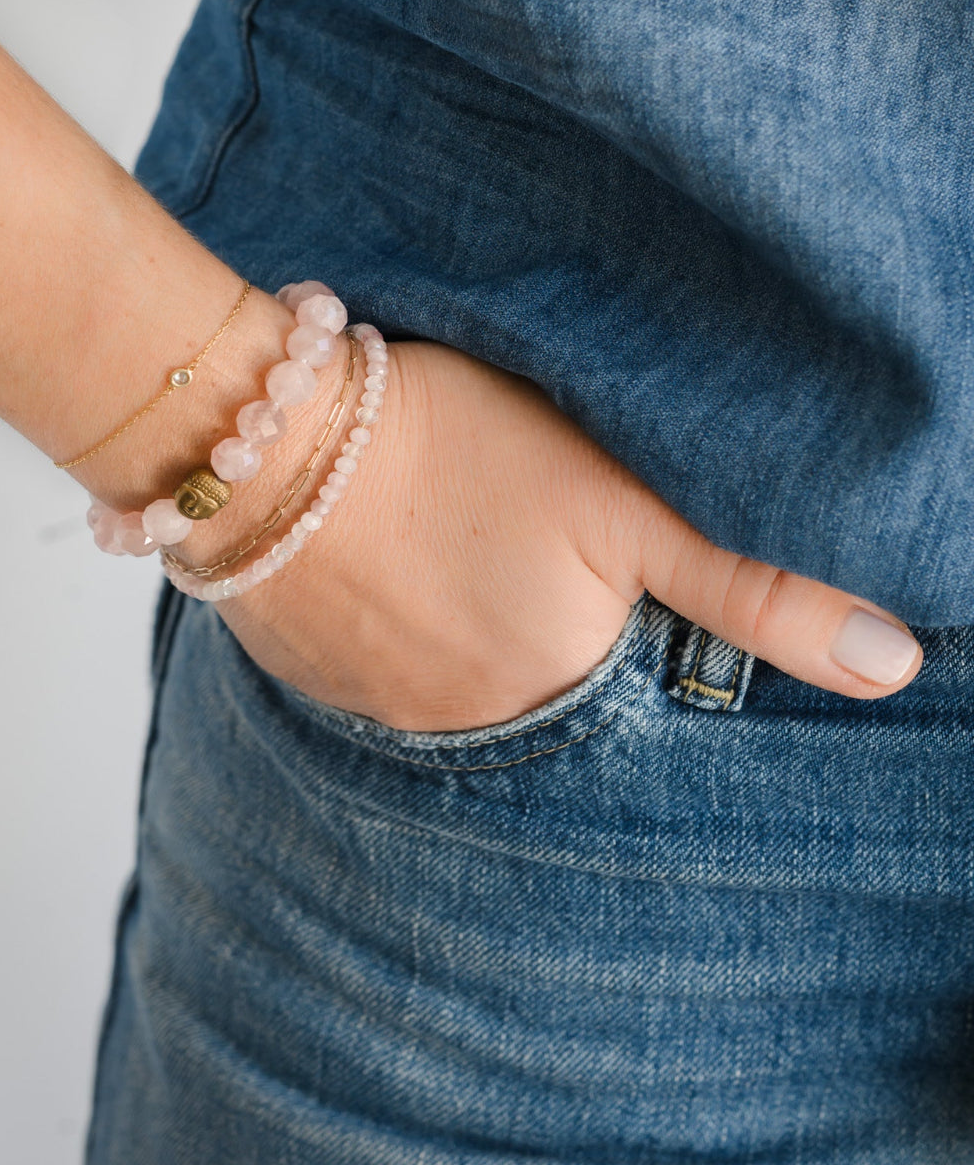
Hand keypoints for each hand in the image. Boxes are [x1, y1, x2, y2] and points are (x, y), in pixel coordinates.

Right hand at [207, 337, 921, 732]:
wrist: (268, 438)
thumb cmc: (459, 449)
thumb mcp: (627, 508)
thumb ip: (755, 594)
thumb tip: (897, 668)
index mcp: (562, 682)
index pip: (621, 660)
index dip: (608, 586)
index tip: (573, 534)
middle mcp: (476, 726)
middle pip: (537, 673)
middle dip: (532, 606)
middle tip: (499, 522)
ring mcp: (386, 712)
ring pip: (455, 671)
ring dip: (457, 615)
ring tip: (440, 532)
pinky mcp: (317, 682)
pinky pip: (379, 670)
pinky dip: (390, 621)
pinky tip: (379, 553)